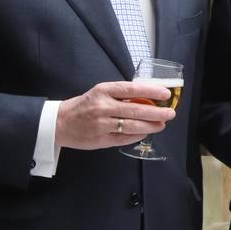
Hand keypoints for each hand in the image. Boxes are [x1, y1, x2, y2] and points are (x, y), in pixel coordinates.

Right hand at [56, 81, 172, 149]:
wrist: (60, 123)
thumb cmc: (85, 106)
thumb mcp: (100, 93)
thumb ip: (121, 95)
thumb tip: (148, 97)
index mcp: (103, 91)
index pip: (132, 89)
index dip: (151, 91)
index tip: (165, 94)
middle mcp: (103, 106)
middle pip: (136, 110)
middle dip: (157, 112)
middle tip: (170, 113)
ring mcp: (102, 124)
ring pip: (133, 126)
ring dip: (151, 126)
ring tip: (162, 124)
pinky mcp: (101, 139)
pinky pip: (125, 138)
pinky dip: (138, 135)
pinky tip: (145, 132)